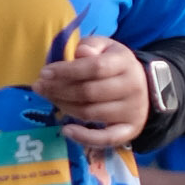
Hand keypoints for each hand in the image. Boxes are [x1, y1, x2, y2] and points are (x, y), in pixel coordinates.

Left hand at [39, 29, 152, 153]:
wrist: (145, 87)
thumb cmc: (116, 65)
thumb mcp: (106, 47)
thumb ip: (91, 46)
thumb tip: (80, 52)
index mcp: (125, 63)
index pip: (94, 67)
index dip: (66, 71)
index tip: (44, 73)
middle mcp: (132, 87)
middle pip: (89, 92)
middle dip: (59, 90)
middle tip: (39, 87)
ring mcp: (132, 111)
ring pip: (90, 113)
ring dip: (64, 107)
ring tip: (49, 99)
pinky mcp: (129, 130)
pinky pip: (106, 138)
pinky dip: (84, 137)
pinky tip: (66, 130)